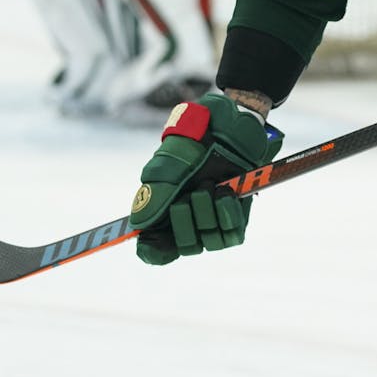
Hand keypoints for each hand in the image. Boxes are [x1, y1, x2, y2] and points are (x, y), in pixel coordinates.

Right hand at [129, 94, 282, 264]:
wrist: (229, 126)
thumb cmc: (194, 142)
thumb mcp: (168, 165)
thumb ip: (154, 196)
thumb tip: (139, 226)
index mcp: (163, 211)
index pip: (154, 250)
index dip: (154, 250)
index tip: (156, 243)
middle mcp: (187, 220)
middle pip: (184, 247)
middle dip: (186, 220)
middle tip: (190, 192)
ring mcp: (212, 219)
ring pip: (208, 242)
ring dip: (208, 212)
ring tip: (209, 183)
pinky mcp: (236, 216)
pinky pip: (232, 236)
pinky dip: (227, 214)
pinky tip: (225, 192)